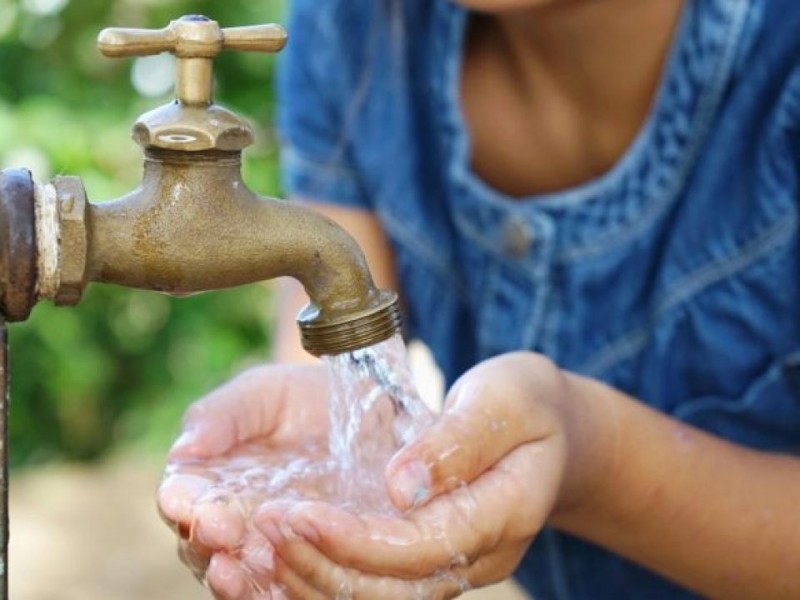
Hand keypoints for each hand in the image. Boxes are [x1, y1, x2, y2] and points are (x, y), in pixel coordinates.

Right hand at [157, 363, 331, 598]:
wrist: (365, 411)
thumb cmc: (302, 398)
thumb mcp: (263, 394)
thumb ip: (222, 415)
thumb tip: (183, 450)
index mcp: (208, 480)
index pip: (182, 499)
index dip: (182, 502)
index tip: (188, 502)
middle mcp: (230, 522)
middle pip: (202, 544)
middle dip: (206, 541)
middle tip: (220, 532)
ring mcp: (268, 548)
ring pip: (238, 575)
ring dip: (233, 580)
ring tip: (233, 571)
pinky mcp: (307, 564)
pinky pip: (283, 591)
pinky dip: (274, 594)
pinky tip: (277, 590)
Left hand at [255, 352, 584, 598]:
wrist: (550, 430)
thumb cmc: (526, 403)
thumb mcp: (504, 399)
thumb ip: (457, 441)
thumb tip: (401, 485)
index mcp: (503, 514)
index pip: (421, 547)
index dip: (356, 541)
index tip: (299, 513)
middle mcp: (479, 555)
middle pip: (393, 590)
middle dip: (321, 564)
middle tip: (265, 525)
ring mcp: (456, 565)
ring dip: (314, 578)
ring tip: (263, 541)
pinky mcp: (430, 561)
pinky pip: (375, 586)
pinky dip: (325, 575)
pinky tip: (284, 554)